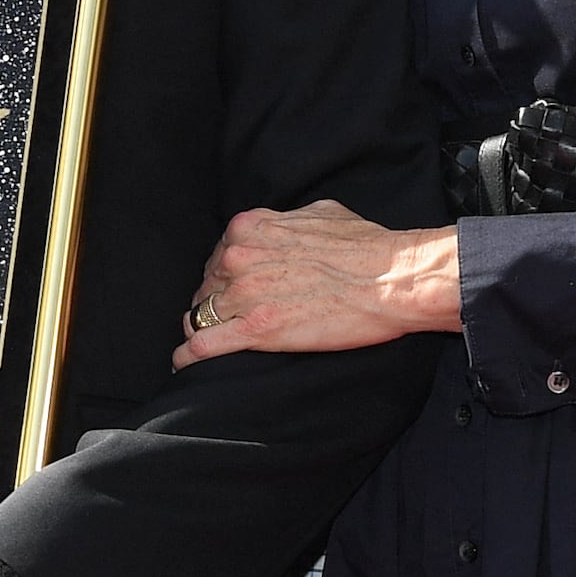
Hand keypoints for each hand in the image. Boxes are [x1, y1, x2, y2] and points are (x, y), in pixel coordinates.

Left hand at [173, 199, 462, 365]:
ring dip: (203, 329)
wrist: (392, 279)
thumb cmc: (367, 246)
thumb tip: (282, 226)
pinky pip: (202, 346)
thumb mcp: (320, 213)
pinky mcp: (255, 331)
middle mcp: (238, 257)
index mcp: (250, 227)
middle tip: (230, 318)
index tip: (231, 290)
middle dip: (215, 303)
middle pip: (206, 287)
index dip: (223, 277)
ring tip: (206, 343)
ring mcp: (243, 295)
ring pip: (201, 316)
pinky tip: (183, 363)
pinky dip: (188, 356)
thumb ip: (287, 220)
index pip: (217, 257)